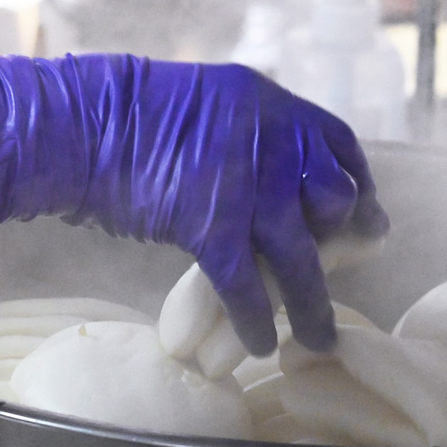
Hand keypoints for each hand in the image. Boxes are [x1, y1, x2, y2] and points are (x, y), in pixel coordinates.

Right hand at [0, 53, 388, 354]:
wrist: (83, 125)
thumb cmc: (129, 117)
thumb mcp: (210, 103)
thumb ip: (249, 133)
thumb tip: (275, 172)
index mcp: (272, 105)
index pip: (338, 145)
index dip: (357, 184)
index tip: (363, 213)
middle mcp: (272, 141)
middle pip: (335, 199)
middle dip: (347, 238)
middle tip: (349, 265)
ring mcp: (246, 185)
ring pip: (301, 256)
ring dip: (314, 305)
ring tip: (319, 338)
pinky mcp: (211, 226)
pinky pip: (249, 284)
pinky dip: (257, 319)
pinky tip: (260, 343)